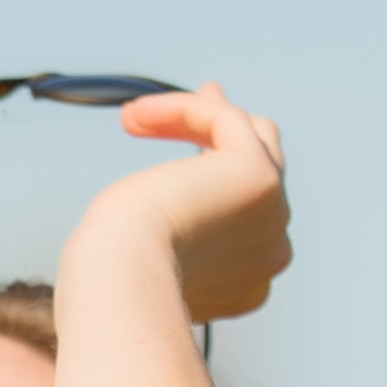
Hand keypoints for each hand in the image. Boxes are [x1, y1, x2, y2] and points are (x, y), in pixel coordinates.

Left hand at [74, 84, 290, 322]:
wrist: (123, 283)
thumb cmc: (114, 281)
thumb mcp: (142, 254)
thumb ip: (166, 233)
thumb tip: (168, 192)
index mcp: (249, 282)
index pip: (246, 215)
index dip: (215, 176)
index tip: (187, 151)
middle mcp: (272, 251)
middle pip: (263, 170)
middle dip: (228, 134)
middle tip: (199, 103)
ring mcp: (272, 214)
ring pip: (255, 138)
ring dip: (202, 114)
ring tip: (142, 113)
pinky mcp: (258, 178)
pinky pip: (226, 120)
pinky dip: (180, 109)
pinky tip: (133, 116)